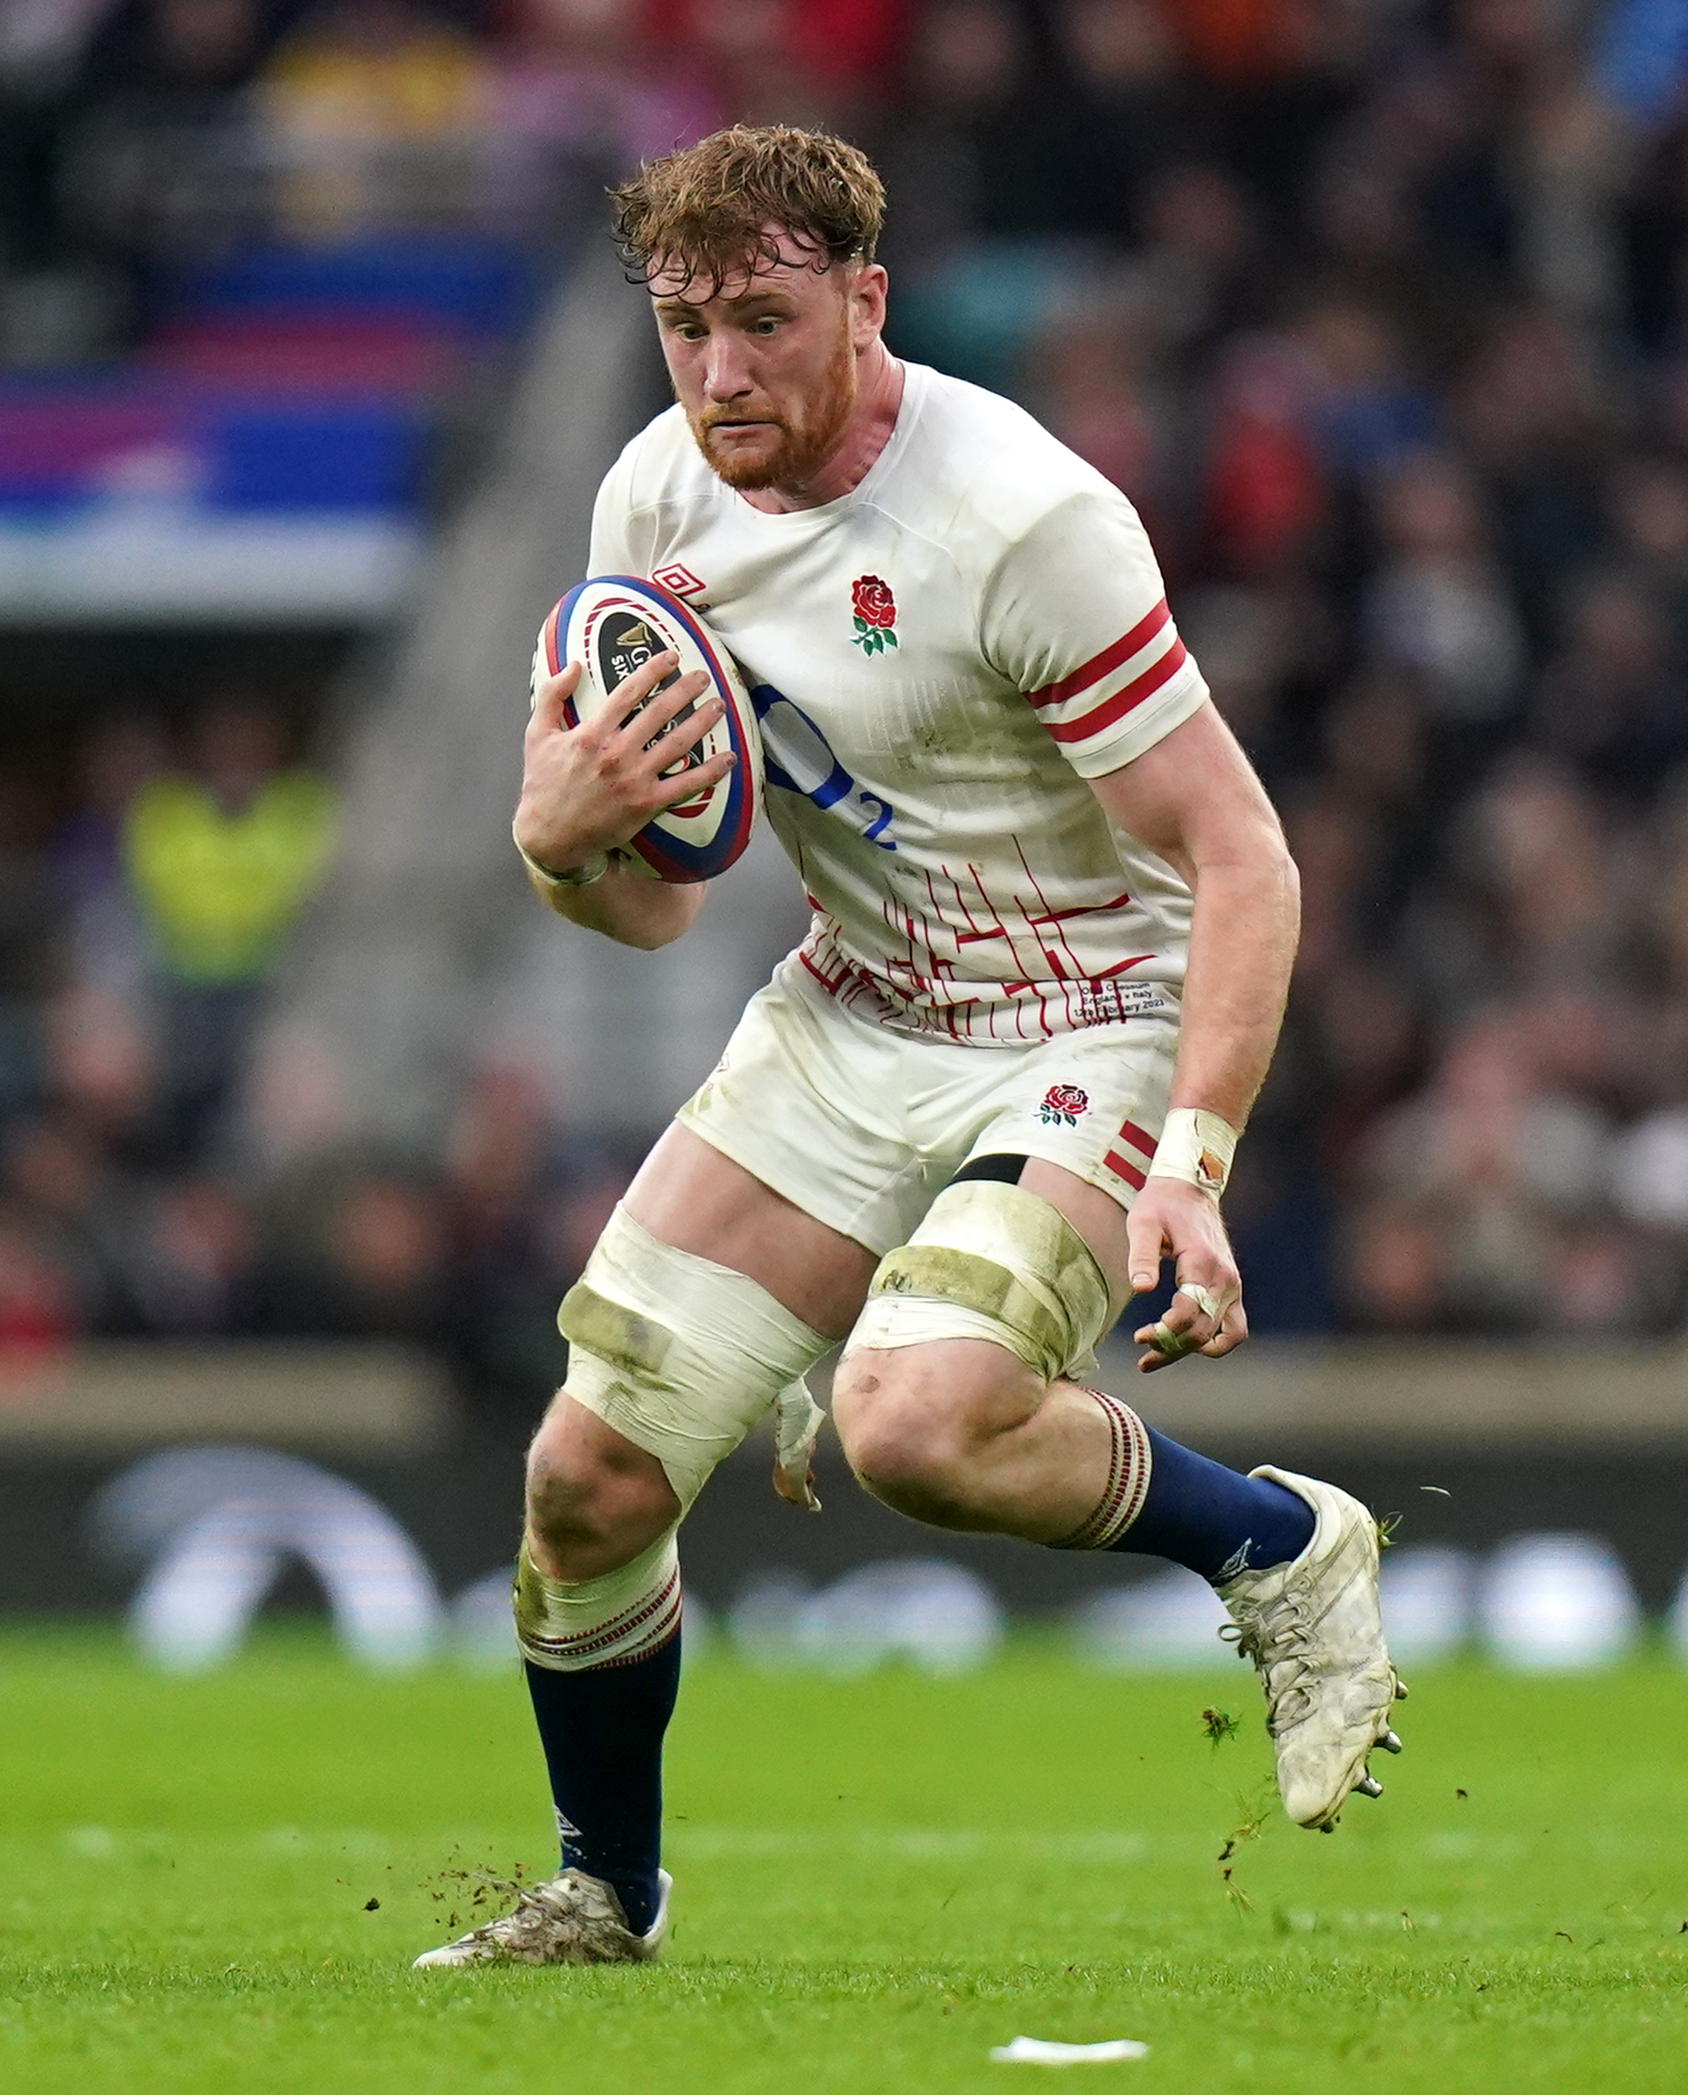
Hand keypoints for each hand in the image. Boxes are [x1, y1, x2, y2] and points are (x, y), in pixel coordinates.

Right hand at [513, 649, 735, 873]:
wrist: (551, 836)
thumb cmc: (544, 785)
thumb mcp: (536, 735)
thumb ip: (551, 695)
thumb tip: (573, 664)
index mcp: (591, 733)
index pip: (628, 692)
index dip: (653, 671)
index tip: (671, 657)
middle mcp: (616, 753)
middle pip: (659, 713)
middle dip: (685, 690)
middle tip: (703, 676)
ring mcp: (634, 780)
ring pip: (678, 743)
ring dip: (702, 722)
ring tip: (718, 705)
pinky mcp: (647, 804)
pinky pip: (686, 785)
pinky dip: (710, 771)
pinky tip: (729, 758)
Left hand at [1124, 1177, 1246, 1372]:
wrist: (1190, 1189)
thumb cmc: (1161, 1206)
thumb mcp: (1143, 1223)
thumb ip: (1142, 1256)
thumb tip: (1142, 1288)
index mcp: (1201, 1260)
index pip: (1189, 1311)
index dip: (1165, 1331)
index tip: (1140, 1337)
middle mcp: (1224, 1277)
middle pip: (1202, 1330)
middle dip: (1172, 1348)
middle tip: (1143, 1356)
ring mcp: (1232, 1285)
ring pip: (1219, 1335)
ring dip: (1191, 1351)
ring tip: (1159, 1357)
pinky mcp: (1233, 1288)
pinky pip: (1235, 1328)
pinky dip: (1218, 1343)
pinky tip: (1191, 1347)